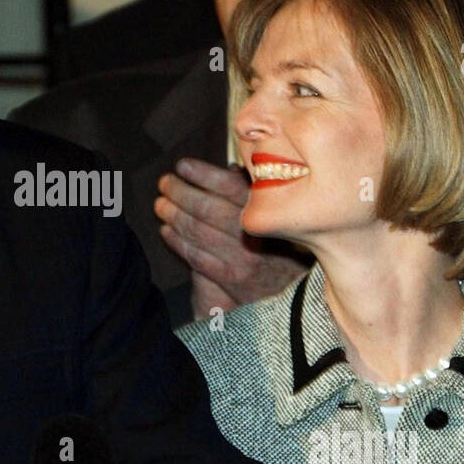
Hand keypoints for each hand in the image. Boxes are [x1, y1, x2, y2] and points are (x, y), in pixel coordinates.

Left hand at [155, 157, 307, 316]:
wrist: (301, 298)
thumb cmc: (286, 249)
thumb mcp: (280, 217)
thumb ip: (256, 193)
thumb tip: (229, 169)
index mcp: (270, 212)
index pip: (230, 187)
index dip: (203, 174)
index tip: (183, 165)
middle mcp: (258, 236)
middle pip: (208, 208)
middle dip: (180, 192)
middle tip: (165, 182)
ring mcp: (244, 260)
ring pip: (198, 232)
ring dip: (174, 215)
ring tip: (161, 204)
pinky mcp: (233, 282)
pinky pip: (196, 257)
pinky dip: (178, 241)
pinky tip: (167, 231)